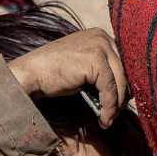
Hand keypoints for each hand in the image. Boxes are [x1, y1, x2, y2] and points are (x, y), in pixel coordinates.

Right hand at [6, 30, 127, 128]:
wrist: (31, 73)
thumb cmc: (53, 73)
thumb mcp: (81, 64)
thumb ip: (100, 68)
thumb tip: (124, 89)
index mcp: (100, 35)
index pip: (123, 62)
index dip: (124, 84)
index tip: (121, 103)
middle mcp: (102, 37)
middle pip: (125, 71)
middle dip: (122, 95)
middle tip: (115, 114)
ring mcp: (99, 46)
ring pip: (120, 82)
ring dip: (116, 106)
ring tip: (108, 120)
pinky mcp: (95, 60)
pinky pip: (110, 89)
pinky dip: (108, 107)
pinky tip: (103, 119)